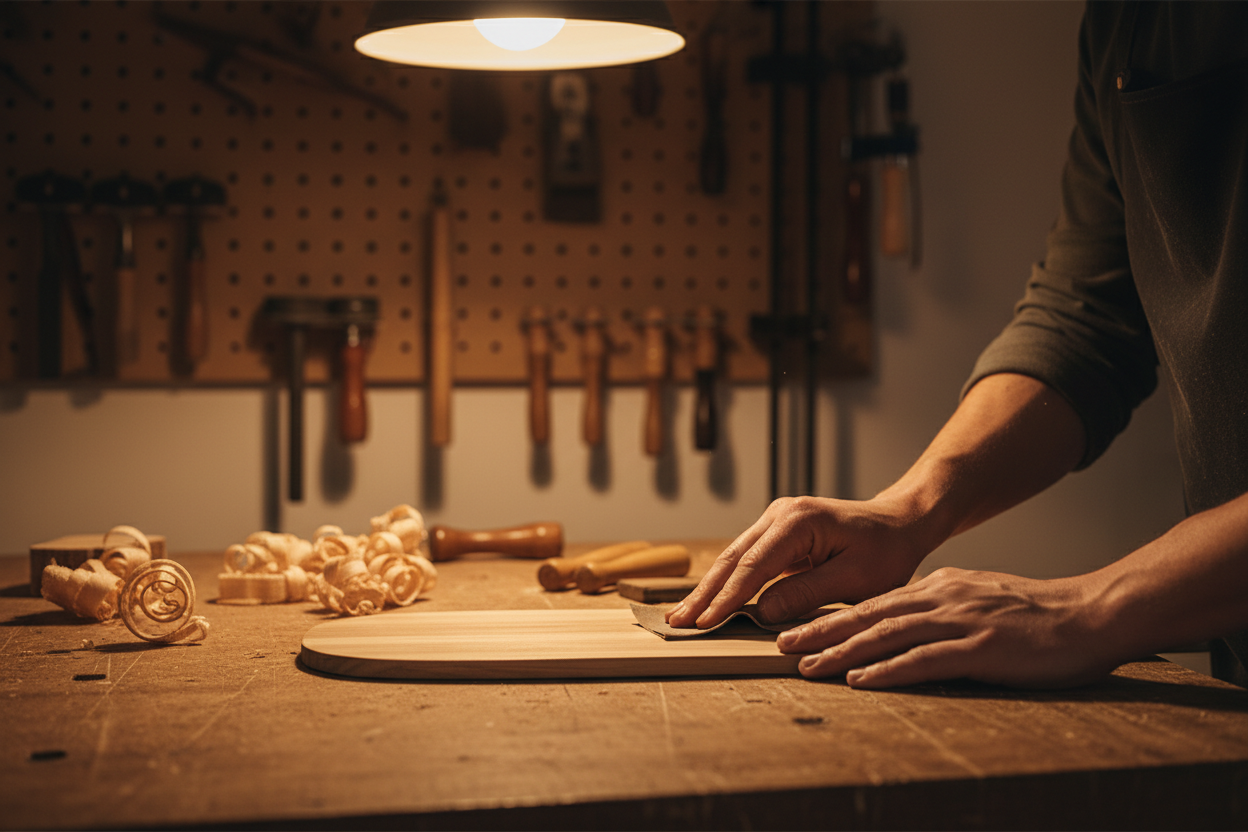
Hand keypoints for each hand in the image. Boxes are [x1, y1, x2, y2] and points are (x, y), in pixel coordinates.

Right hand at [665, 495, 934, 628]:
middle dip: (704, 594)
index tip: (705, 623)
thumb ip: (808, 594)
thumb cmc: (886, 550)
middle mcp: (780, 515)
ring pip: (733, 558)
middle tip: (677, 622)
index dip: (727, 598)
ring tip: (682, 616)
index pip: (753, 566)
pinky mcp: (777, 534)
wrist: (900, 523)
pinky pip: (746, 560)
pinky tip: (709, 602)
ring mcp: (776, 521)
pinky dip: (727, 582)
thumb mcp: (855, 578)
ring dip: (709, 589)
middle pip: (733, 559)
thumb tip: (762, 611)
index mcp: (798, 522)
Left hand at [777, 567, 1117, 688]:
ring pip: (887, 636)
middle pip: (869, 615)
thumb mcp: (981, 598)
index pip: (876, 603)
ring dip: (843, 653)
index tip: (799, 629)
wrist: (1091, 614)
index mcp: (941, 587)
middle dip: (822, 631)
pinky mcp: (981, 648)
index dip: (834, 617)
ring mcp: (960, 621)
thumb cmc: (1039, 613)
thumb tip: (910, 621)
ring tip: (808, 665)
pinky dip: (888, 671)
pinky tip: (862, 680)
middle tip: (784, 645)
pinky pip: (924, 660)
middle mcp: (943, 598)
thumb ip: (945, 607)